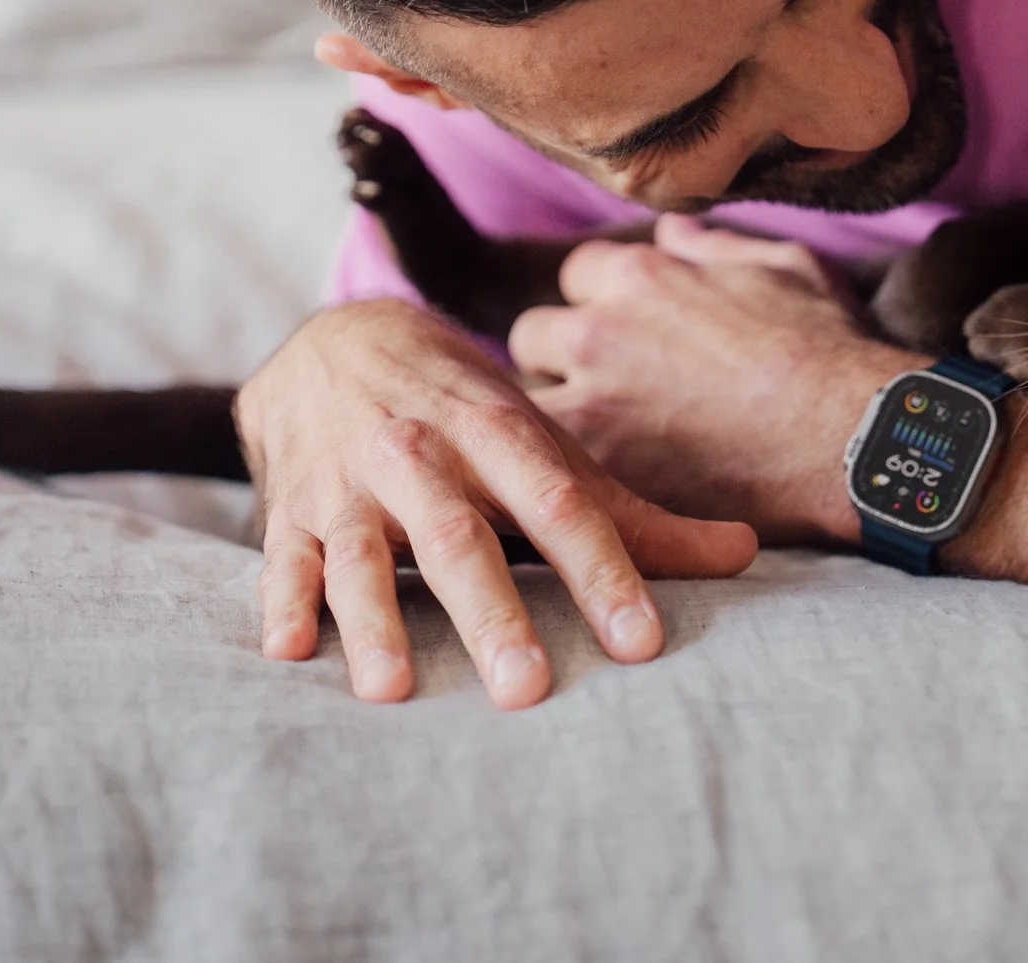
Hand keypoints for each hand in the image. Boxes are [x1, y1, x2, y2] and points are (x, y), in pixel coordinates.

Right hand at [235, 298, 757, 709]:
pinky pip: (282, 558)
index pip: (559, 504)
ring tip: (392, 689)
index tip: (641, 639)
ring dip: (375, 621)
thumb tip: (745, 555)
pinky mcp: (293, 510)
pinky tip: (289, 648)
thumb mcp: (545, 441)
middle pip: (461, 540)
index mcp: (495, 434)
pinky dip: (282, 602)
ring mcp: (351, 485)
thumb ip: (635, 513)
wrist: (337, 337)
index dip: (603, 571)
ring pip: (364, 556)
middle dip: (492, 614)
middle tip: (527, 688)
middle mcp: (421, 456)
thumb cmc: (463, 410)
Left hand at [509, 215, 922, 544]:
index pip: (579, 274)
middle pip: (534, 334)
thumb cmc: (829, 350)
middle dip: (561, 359)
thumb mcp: (784, 267)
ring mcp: (590, 399)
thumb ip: (714, 246)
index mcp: (640, 272)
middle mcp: (599, 328)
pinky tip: (581, 484)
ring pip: (524, 401)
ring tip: (589, 443)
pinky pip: (544, 464)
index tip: (626, 335)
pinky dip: (555, 472)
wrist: (849, 437)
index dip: (601, 303)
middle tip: (601, 393)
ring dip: (550, 415)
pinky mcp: (597, 468)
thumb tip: (672, 231)